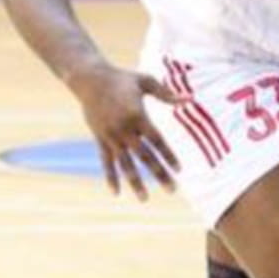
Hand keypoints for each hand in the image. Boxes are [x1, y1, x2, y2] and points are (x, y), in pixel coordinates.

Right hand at [67, 62, 181, 198]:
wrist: (90, 79)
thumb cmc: (121, 78)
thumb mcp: (145, 81)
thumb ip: (166, 94)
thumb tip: (188, 100)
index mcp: (138, 116)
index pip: (157, 141)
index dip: (169, 156)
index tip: (180, 170)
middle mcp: (125, 129)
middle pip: (145, 157)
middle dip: (160, 174)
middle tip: (173, 190)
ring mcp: (111, 136)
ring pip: (125, 164)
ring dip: (136, 182)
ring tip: (145, 199)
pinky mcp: (100, 139)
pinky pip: (106, 162)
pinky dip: (111, 177)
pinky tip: (116, 193)